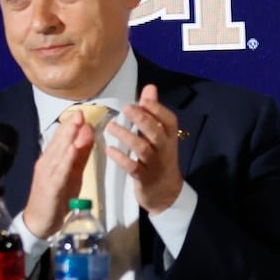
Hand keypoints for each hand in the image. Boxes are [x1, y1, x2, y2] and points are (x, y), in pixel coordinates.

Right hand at [21, 110, 95, 238]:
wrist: (40, 221)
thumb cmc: (57, 197)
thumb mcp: (73, 173)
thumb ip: (80, 155)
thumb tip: (88, 134)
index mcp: (53, 160)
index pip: (61, 140)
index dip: (70, 126)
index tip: (80, 112)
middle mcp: (48, 164)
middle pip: (59, 143)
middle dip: (69, 127)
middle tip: (79, 112)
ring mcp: (48, 175)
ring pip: (58, 154)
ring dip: (67, 138)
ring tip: (76, 125)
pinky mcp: (51, 187)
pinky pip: (59, 172)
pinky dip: (65, 160)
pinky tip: (71, 150)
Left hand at [106, 85, 185, 214]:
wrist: (165, 192)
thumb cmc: (160, 159)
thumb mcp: (161, 136)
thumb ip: (153, 112)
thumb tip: (149, 87)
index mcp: (169, 137)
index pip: (169, 120)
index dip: (157, 110)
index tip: (143, 100)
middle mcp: (164, 149)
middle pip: (155, 132)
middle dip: (142, 119)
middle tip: (126, 108)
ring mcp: (154, 164)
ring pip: (142, 148)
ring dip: (127, 136)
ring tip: (111, 127)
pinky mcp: (143, 178)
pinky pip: (132, 167)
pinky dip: (121, 158)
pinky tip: (110, 150)